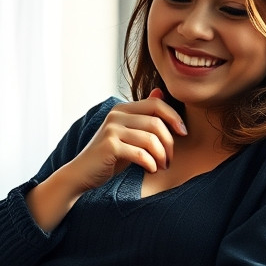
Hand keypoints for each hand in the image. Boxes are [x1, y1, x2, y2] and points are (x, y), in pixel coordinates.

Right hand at [59, 89, 186, 192]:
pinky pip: (140, 154)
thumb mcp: (128, 133)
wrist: (82, 173)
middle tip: (170, 159)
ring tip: (162, 166)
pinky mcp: (109, 146)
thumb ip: (143, 115)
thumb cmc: (109, 155)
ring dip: (161, 156)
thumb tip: (160, 91)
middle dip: (169, 143)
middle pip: (156, 123)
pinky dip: (151, 164)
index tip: (183, 133)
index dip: (174, 117)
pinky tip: (152, 170)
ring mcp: (111, 129)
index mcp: (122, 109)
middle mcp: (116, 115)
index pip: (156, 104)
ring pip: (150, 139)